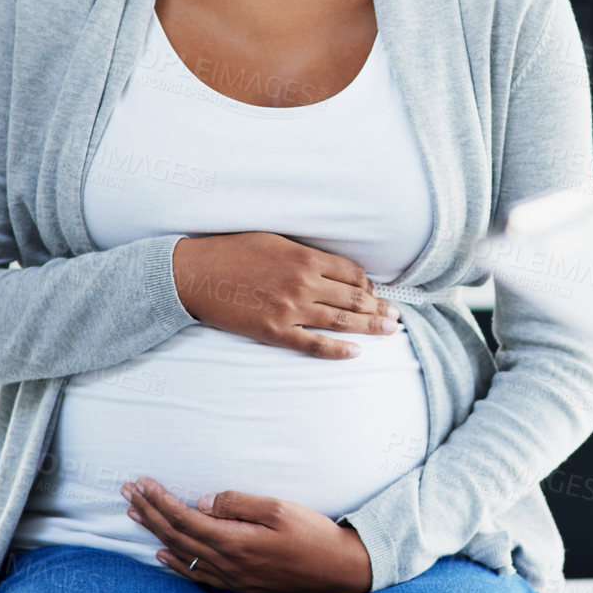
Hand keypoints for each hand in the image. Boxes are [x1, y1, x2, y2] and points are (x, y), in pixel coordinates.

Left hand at [121, 477, 372, 592]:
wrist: (337, 569)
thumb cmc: (312, 534)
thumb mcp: (279, 509)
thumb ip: (238, 504)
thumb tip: (203, 502)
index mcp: (233, 541)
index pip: (184, 518)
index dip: (159, 500)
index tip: (142, 482)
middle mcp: (226, 563)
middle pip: (176, 535)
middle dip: (149, 512)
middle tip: (127, 491)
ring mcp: (231, 576)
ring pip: (181, 553)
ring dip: (156, 533)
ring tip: (135, 514)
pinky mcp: (239, 583)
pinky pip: (197, 574)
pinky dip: (175, 563)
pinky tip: (162, 554)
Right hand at [171, 231, 400, 358]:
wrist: (195, 274)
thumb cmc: (232, 252)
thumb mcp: (275, 240)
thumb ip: (305, 254)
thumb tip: (330, 266)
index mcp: (305, 258)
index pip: (352, 274)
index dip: (368, 284)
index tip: (375, 292)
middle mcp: (304, 284)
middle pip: (354, 298)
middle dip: (379, 308)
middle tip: (397, 316)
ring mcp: (290, 310)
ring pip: (341, 321)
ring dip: (370, 326)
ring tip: (390, 330)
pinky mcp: (275, 332)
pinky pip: (314, 344)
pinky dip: (338, 350)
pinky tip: (356, 352)